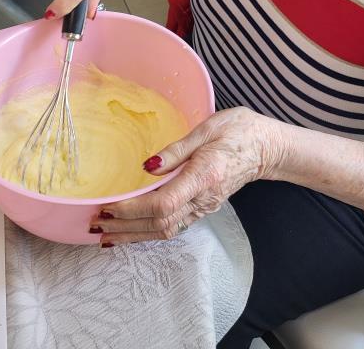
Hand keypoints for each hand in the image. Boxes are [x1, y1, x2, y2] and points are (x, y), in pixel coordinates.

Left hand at [89, 107, 279, 244]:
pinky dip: (149, 232)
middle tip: (96, 223)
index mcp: (204, 176)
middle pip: (160, 223)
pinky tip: (133, 231)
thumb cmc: (239, 130)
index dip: (132, 210)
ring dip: (134, 234)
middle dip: (126, 227)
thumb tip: (147, 166)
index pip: (163, 204)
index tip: (109, 206)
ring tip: (106, 234)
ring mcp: (205, 206)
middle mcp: (203, 198)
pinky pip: (174, 226)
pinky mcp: (203, 207)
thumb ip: (177, 149)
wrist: (267, 146)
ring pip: (166, 230)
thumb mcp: (207, 128)